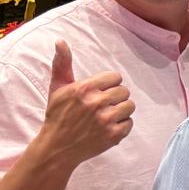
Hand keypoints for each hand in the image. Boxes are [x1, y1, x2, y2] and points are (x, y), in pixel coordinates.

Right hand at [40, 41, 134, 167]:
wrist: (57, 147)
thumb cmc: (58, 115)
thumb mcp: (58, 88)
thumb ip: (62, 64)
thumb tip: (60, 41)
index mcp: (84, 88)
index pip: (115, 77)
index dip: (108, 85)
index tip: (99, 92)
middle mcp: (96, 103)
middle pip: (124, 91)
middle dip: (114, 98)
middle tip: (101, 106)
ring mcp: (106, 120)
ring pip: (130, 106)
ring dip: (121, 111)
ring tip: (106, 115)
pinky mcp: (113, 135)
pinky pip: (130, 123)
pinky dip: (121, 126)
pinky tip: (107, 127)